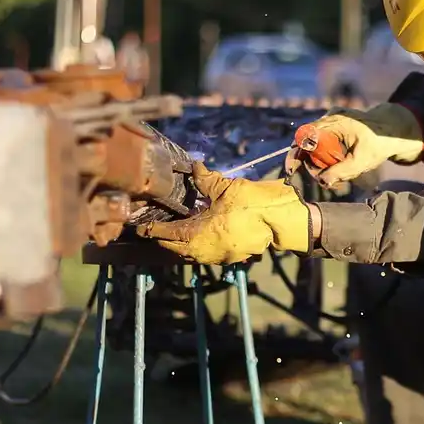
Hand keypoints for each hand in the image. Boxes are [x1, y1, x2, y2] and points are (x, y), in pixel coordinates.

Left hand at [137, 161, 311, 264]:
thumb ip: (205, 179)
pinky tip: (194, 234)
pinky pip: (204, 254)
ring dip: (179, 244)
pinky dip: (194, 246)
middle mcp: (205, 250)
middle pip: (175, 249)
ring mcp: (218, 257)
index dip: (153, 231)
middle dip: (163, 239)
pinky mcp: (230, 257)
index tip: (140, 227)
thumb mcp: (226, 187)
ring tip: (171, 231)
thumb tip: (193, 166)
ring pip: (189, 254)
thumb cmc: (255, 204)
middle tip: (152, 229)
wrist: (283, 221)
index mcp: (200, 234)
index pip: (168, 235)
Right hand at [284, 102, 423, 186]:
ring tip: (332, 175)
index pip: (305, 135)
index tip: (292, 170)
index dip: (295, 152)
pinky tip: (336, 166)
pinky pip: (321, 141)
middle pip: (306, 140)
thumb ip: (342, 171)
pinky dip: (324, 154)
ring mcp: (331, 119)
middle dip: (308, 161)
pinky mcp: (334, 125)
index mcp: (335, 121)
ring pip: (313, 142)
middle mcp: (330, 117)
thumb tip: (322, 181)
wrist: (393, 130)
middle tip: (320, 178)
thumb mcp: (362, 161)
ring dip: (317, 160)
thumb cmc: (379, 144)